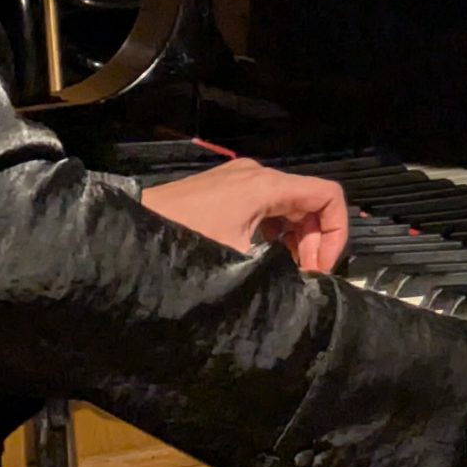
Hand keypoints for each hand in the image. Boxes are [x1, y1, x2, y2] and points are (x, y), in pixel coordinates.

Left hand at [142, 157, 347, 273]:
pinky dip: (276, 234)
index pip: (328, 195)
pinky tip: (265, 261)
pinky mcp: (224, 193)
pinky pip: (267, 209)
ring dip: (296, 240)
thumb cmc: (183, 239)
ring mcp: (239, 181)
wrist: (131, 230)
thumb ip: (278, 270)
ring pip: (289, 207)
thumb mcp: (236, 261)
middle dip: (316, 241)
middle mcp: (257, 175)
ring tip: (286, 275)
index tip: (320, 270)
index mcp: (266, 185)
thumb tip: (304, 291)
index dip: (336, 234)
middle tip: (304, 279)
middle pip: (310, 202)